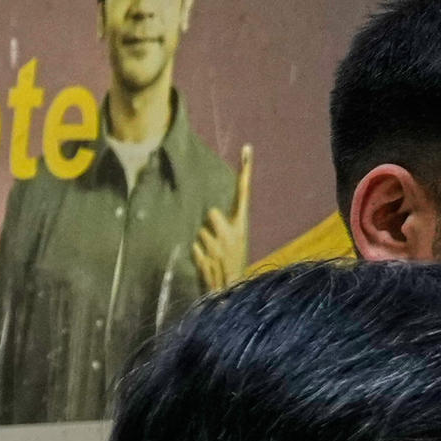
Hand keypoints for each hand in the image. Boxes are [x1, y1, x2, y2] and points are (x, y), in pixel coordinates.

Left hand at [191, 146, 254, 293]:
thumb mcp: (237, 242)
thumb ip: (226, 226)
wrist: (230, 292)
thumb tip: (210, 213)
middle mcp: (232, 232)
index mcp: (243, 225)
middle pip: (210, 213)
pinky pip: (193, 247)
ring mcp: (217, 244)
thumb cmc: (232, 264)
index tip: (246, 148)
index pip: (244, 193)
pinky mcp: (204, 256)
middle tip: (216, 242)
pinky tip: (207, 265)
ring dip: (202, 243)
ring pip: (199, 232)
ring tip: (212, 256)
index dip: (245, 171)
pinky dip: (197, 255)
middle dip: (209, 225)